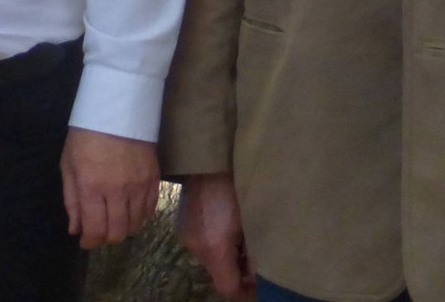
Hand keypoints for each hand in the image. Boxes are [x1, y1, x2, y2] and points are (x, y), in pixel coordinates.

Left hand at [59, 127, 159, 249]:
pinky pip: (150, 210)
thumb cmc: (84, 137)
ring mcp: (138, 186)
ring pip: (135, 224)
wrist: (116, 111)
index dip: (90, 242)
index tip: (85, 242)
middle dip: (106, 238)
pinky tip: (131, 211)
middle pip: (117, 232)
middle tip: (99, 232)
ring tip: (114, 220)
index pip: (95, 230)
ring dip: (123, 229)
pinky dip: (140, 217)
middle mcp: (117, 191)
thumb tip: (75, 229)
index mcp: (91, 187)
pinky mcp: (153, 180)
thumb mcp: (68, 166)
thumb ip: (72, 200)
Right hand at [177, 172, 255, 299]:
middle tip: (258, 257)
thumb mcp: (253, 224)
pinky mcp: (183, 222)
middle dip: (239, 270)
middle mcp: (193, 246)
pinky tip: (228, 225)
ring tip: (245, 236)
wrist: (210, 156)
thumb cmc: (238, 187)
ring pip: (211, 258)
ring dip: (229, 255)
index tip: (262, 285)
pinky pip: (203, 243)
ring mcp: (185, 233)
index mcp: (212, 248)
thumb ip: (256, 256)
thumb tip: (259, 276)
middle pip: (218, 273)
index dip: (246, 291)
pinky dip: (218, 242)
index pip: (227, 287)